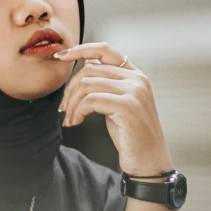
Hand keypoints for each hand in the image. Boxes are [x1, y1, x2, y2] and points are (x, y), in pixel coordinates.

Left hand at [55, 42, 172, 175]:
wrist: (149, 161)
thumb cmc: (131, 135)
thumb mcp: (117, 102)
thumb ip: (106, 82)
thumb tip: (86, 63)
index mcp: (135, 74)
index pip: (104, 49)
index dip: (80, 49)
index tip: (61, 56)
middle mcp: (137, 79)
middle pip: (90, 69)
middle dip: (70, 88)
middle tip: (63, 107)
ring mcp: (134, 92)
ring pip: (87, 84)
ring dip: (72, 103)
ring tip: (70, 118)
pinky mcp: (127, 106)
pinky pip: (90, 101)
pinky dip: (77, 111)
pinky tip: (77, 122)